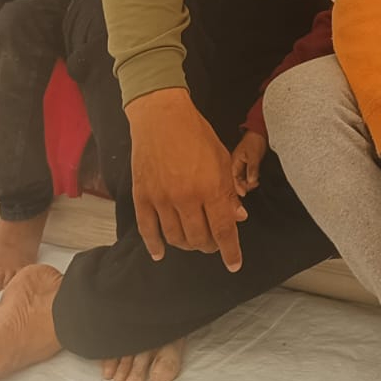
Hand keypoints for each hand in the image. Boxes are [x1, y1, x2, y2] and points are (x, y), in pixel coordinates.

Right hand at [125, 87, 246, 269]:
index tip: (234, 264)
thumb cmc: (196, 134)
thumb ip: (229, 191)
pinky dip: (155, 245)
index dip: (231, 251)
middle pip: (199, 239)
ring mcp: (162, 199)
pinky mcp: (142, 196)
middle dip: (210, 246)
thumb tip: (238, 218)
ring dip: (187, 245)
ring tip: (193, 241)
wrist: (161, 116)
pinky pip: (148, 229)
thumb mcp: (222, 159)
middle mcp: (186, 198)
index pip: (224, 230)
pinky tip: (160, 253)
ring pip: (175, 238)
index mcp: (211, 188)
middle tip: (214, 243)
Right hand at [230, 130, 267, 195]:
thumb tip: (251, 181)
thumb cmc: (254, 142)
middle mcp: (235, 165)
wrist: (259, 133)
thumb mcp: (254, 156)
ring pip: (242, 179)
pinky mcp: (245, 166)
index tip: (245, 194)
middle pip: (237, 181)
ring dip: (249, 183)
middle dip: (245, 185)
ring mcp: (240, 165)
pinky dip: (251, 178)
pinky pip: (246, 175)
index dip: (239, 188)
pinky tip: (256, 178)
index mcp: (233, 162)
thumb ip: (252, 169)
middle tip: (255, 184)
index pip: (233, 179)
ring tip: (257, 181)